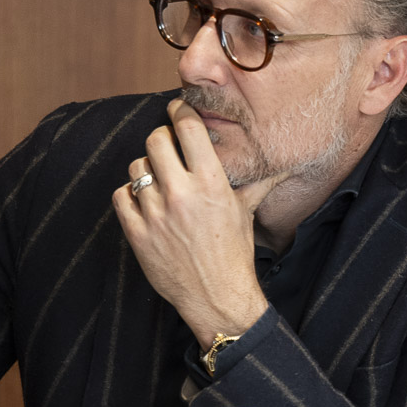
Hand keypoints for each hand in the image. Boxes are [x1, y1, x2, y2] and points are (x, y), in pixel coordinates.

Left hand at [112, 99, 285, 346]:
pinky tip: (146, 202)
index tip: (179, 110)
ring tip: (159, 180)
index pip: (188, 129)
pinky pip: (122, 196)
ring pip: (136, 167)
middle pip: (155, 140)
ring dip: (147, 168)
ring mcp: (155, 213)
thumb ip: (258, 183)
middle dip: (162, 138)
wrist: (217, 296)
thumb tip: (284, 166)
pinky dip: (131, 195)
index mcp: (212, 184)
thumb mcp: (246, 212)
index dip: (181, 112)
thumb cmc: (234, 253)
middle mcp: (181, 194)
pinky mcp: (136, 232)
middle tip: (168, 146)